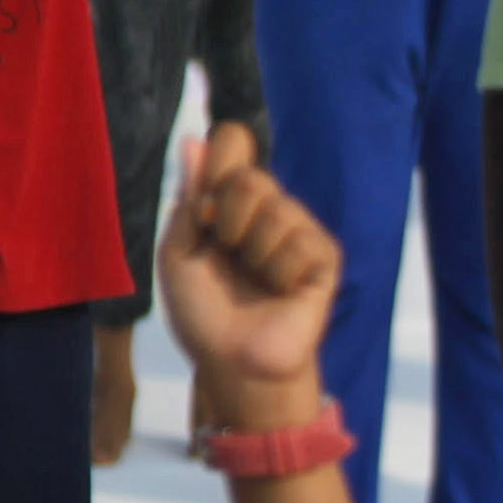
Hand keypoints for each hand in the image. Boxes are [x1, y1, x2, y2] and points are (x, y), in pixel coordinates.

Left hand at [155, 121, 339, 410]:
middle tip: (227, 256)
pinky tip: (281, 292)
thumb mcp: (178, 254)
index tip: (206, 207)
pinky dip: (279, 271)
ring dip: (252, 253)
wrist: (233, 362)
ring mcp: (299, 231)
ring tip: (256, 282)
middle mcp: (267, 208)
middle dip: (226, 221)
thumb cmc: (203, 314)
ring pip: (277, 208)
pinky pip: (300, 241)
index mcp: (229, 201)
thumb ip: (189, 198)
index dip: (221, 160)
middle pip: (250, 177)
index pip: (233, 142)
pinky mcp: (324, 258)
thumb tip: (194, 139)